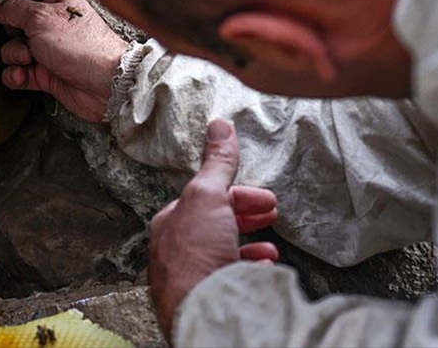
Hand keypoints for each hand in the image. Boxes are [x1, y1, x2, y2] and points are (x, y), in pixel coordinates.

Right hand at [0, 0, 129, 121]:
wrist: (104, 84)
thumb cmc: (84, 46)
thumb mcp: (41, 18)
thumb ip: (15, 9)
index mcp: (61, 1)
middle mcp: (55, 24)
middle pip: (22, 17)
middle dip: (10, 25)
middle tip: (14, 28)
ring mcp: (50, 50)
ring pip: (16, 47)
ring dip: (13, 53)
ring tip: (26, 57)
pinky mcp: (48, 74)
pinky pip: (20, 72)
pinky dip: (16, 74)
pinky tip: (22, 75)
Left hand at [149, 119, 278, 337]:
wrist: (202, 311)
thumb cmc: (196, 254)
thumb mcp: (208, 195)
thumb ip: (217, 163)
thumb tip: (219, 125)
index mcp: (168, 225)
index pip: (203, 201)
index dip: (234, 194)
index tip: (263, 198)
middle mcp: (173, 254)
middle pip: (212, 227)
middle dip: (243, 217)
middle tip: (269, 214)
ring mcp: (189, 280)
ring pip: (219, 256)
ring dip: (247, 246)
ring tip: (268, 248)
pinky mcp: (206, 301)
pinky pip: (227, 281)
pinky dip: (248, 272)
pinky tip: (261, 271)